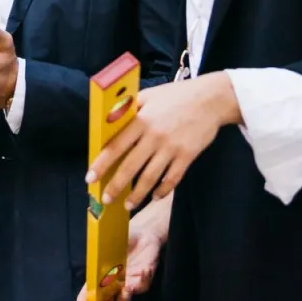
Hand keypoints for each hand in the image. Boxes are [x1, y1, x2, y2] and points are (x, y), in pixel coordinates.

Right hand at [75, 194, 171, 300]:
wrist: (142, 233)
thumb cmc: (119, 238)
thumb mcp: (106, 243)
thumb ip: (100, 253)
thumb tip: (95, 259)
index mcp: (99, 275)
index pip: (89, 292)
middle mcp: (112, 284)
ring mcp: (127, 284)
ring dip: (124, 300)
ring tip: (125, 290)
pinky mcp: (142, 281)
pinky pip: (140, 287)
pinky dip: (141, 281)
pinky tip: (143, 271)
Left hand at [85, 73, 240, 209]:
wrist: (210, 99)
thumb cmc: (177, 95)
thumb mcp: (150, 95)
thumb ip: (131, 108)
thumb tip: (111, 118)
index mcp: (142, 120)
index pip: (116, 146)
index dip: (102, 164)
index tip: (90, 177)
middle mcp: (154, 136)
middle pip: (130, 166)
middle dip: (115, 186)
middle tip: (105, 198)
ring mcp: (172, 148)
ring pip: (150, 177)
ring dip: (137, 194)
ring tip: (127, 205)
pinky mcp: (187, 156)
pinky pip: (172, 179)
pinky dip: (162, 190)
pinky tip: (154, 197)